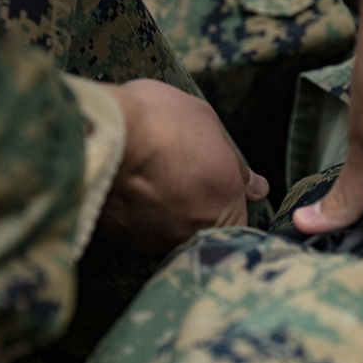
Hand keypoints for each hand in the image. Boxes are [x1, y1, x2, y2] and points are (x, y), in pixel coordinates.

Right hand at [98, 79, 267, 252]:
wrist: (103, 135)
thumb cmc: (163, 121)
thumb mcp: (210, 127)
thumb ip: (237, 165)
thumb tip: (258, 188)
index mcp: (224, 208)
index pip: (236, 222)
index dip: (225, 201)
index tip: (214, 183)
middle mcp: (193, 233)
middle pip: (201, 228)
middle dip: (194, 206)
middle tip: (177, 174)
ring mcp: (155, 240)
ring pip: (167, 231)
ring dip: (163, 210)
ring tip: (149, 176)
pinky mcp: (121, 239)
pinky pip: (135, 227)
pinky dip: (134, 211)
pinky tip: (127, 185)